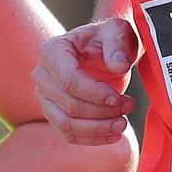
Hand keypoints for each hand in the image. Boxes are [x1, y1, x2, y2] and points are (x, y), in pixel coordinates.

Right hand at [33, 18, 138, 145]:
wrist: (104, 51)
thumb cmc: (109, 39)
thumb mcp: (117, 31)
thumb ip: (117, 44)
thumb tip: (118, 66)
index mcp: (52, 51)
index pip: (69, 80)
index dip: (95, 94)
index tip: (119, 98)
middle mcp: (42, 75)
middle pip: (69, 105)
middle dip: (102, 112)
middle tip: (129, 106)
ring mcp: (45, 97)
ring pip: (66, 124)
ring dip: (98, 129)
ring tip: (122, 123)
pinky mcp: (53, 114)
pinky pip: (68, 135)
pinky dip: (92, 139)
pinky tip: (113, 136)